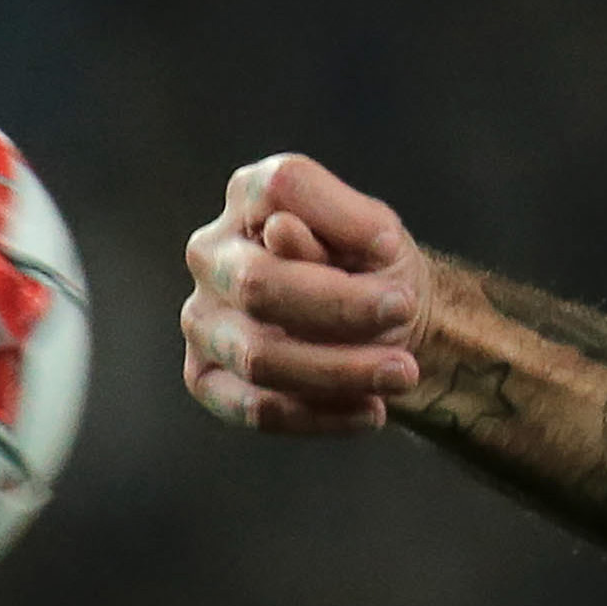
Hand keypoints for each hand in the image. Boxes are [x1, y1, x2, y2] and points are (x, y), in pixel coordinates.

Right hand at [179, 154, 438, 434]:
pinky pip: (255, 408)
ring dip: (340, 371)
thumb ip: (340, 228)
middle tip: (405, 316)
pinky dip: (320, 415)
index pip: (281, 190)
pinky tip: (372, 409)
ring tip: (402, 373)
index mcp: (253, 196)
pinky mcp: (206, 376)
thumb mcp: (380, 238)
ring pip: (258, 357)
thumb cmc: (373, 268)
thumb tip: (282, 233)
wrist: (378, 323)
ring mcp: (202, 317)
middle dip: (341, 309)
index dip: (341, 223)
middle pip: (258, 284)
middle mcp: (213, 252)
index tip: (391, 254)